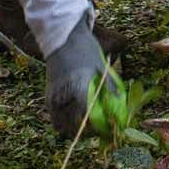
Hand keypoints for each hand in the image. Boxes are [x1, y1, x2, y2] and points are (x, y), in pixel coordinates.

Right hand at [45, 12, 116, 136]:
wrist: (62, 37)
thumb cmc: (85, 48)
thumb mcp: (101, 65)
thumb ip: (109, 85)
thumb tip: (119, 102)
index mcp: (78, 87)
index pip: (87, 117)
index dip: (97, 127)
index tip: (107, 128)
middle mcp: (63, 95)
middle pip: (73, 127)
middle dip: (86, 132)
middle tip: (98, 129)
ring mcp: (53, 96)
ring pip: (61, 126)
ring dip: (74, 129)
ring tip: (87, 124)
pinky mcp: (48, 95)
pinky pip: (55, 118)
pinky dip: (64, 122)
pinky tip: (76, 116)